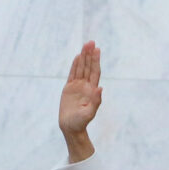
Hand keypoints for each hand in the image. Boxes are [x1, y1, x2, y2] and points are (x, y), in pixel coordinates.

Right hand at [59, 42, 101, 161]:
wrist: (71, 127)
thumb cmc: (81, 122)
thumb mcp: (89, 113)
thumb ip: (95, 101)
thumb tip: (100, 88)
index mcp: (91, 90)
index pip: (94, 72)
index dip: (95, 61)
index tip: (97, 50)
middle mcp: (85, 86)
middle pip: (88, 67)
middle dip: (89, 55)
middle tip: (90, 42)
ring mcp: (77, 87)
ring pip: (81, 68)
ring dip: (83, 57)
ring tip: (85, 45)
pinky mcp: (69, 89)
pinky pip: (72, 74)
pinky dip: (74, 65)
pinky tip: (77, 57)